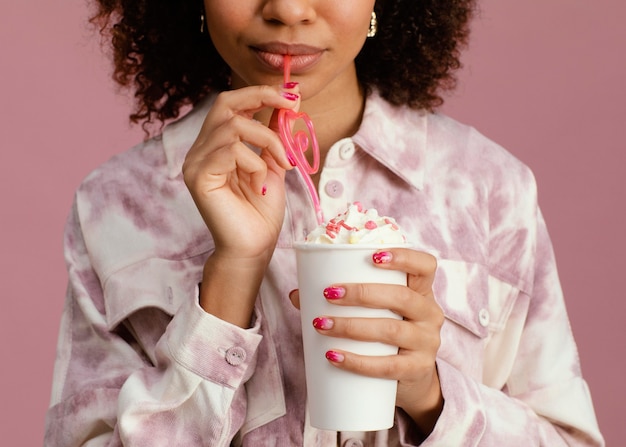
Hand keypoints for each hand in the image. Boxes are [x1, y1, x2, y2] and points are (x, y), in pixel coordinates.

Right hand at [183, 85, 297, 326]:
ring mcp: (196, 162)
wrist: (254, 247)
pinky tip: (259, 185)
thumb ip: (273, 135)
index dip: (260, 93)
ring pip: (234, 126)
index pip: (231, 104)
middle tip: (291, 105)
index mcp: (216, 145)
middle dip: (262, 97)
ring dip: (268, 142)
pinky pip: (231, 151)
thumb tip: (284, 104)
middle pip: (226, 104)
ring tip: (281, 166)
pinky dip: (254, 164)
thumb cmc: (261, 212)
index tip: (292, 95)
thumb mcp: (273, 165)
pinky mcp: (198, 177)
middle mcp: (201, 149)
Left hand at [289, 248, 443, 434]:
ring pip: (392, 330)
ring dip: (352, 326)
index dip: (404, 256)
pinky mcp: (418, 369)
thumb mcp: (375, 312)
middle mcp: (429, 314)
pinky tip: (333, 355)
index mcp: (422, 291)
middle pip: (402, 297)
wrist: (409, 379)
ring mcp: (427, 343)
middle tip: (329, 294)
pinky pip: (388, 366)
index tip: (372, 256)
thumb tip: (297, 294)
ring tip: (321, 324)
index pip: (425, 265)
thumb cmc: (385, 335)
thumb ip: (341, 298)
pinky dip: (357, 361)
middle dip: (362, 293)